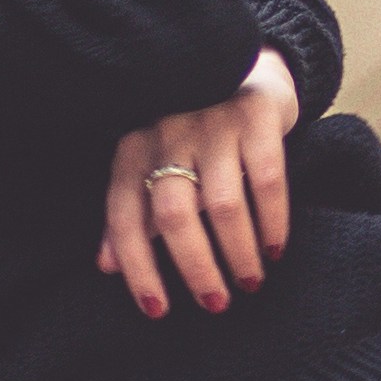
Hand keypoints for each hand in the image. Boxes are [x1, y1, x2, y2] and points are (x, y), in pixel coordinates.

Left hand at [105, 50, 297, 317]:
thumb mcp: (152, 166)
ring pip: (222, 205)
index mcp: (133, 150)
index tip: (158, 310)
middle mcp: (168, 134)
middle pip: (175, 215)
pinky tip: (275, 249)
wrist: (245, 70)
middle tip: (216, 303)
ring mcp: (213, 123)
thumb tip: (105, 266)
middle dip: (195, 267)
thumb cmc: (191, 135)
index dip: (138, 269)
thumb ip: (131, 214)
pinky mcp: (256, 116)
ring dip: (238, 253)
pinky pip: (267, 181)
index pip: (125, 217)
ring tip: (249, 282)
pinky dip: (273, 223)